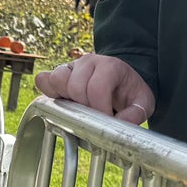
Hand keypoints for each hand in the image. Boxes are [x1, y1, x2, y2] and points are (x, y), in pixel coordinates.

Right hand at [34, 54, 154, 125]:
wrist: (120, 82)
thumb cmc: (129, 92)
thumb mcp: (142, 102)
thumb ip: (135, 114)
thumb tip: (120, 124)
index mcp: (110, 66)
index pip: (97, 88)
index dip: (99, 108)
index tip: (105, 119)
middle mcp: (88, 61)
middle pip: (75, 85)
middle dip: (83, 106)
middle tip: (93, 115)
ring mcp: (71, 66)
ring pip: (57, 80)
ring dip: (66, 99)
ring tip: (79, 108)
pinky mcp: (58, 73)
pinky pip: (43, 80)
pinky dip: (50, 93)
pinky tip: (65, 102)